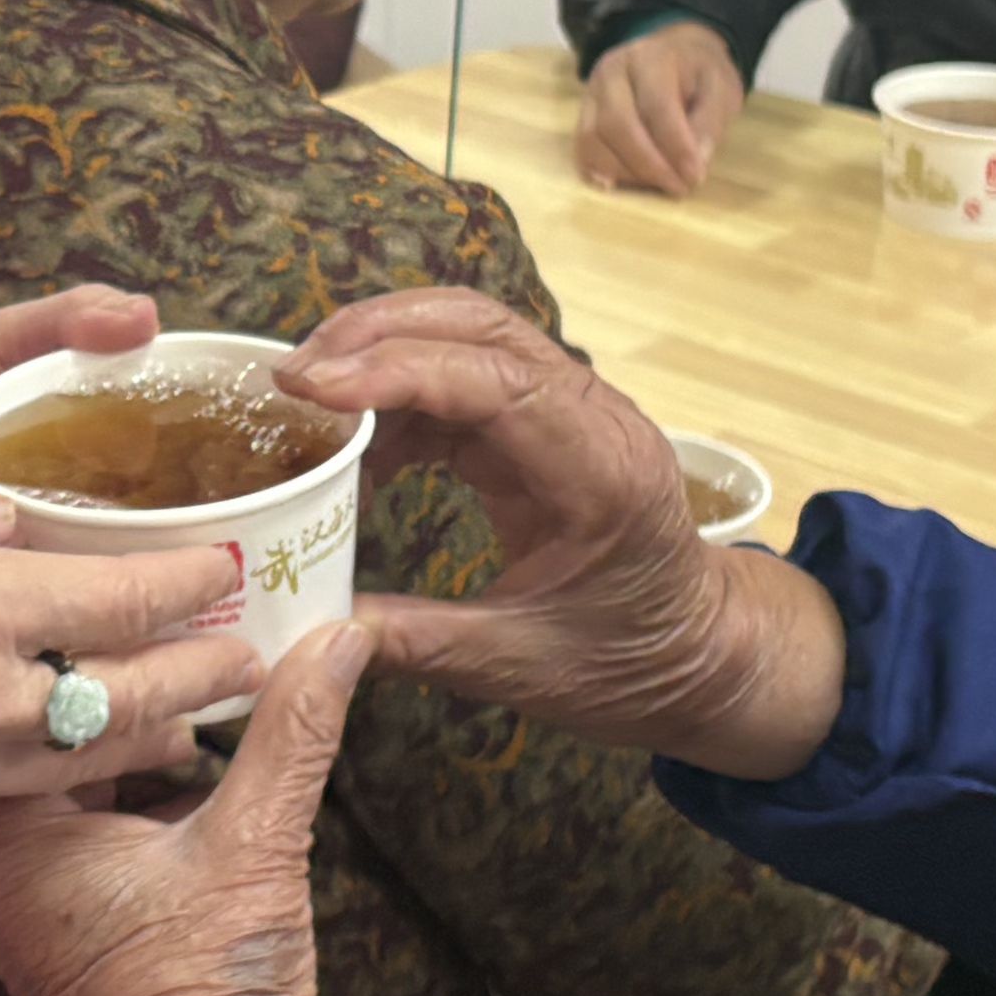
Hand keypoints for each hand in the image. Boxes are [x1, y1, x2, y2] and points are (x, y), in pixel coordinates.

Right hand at [0, 469, 257, 851]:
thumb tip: (3, 529)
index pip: (123, 594)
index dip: (189, 581)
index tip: (225, 567)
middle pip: (133, 692)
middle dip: (201, 674)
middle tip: (245, 660)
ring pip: (86, 757)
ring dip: (148, 737)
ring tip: (187, 724)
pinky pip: (10, 791)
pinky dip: (57, 775)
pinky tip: (67, 761)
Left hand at [0, 622, 369, 995]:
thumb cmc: (202, 991)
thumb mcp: (256, 845)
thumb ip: (293, 733)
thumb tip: (345, 635)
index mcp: (2, 824)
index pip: (38, 687)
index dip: (103, 623)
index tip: (149, 567)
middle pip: (41, 720)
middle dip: (111, 665)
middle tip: (172, 594)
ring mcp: (6, 885)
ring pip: (58, 763)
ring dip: (119, 718)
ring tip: (183, 646)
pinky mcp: (42, 910)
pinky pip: (69, 811)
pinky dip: (117, 773)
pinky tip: (179, 735)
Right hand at [267, 291, 846, 777]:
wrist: (704, 656)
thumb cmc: (633, 664)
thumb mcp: (522, 669)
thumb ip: (417, 644)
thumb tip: (314, 636)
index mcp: (603, 473)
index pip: (494, 382)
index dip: (396, 370)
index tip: (312, 386)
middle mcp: (593, 420)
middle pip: (477, 326)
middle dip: (376, 334)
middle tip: (291, 376)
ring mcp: (571, 414)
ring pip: (468, 337)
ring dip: (382, 350)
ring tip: (305, 397)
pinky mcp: (545, 427)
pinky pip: (464, 381)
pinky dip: (400, 396)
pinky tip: (352, 443)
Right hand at [573, 22, 745, 195]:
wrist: (677, 55)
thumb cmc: (699, 75)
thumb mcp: (722, 89)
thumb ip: (710, 123)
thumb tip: (693, 163)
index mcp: (651, 58)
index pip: (656, 105)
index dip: (675, 146)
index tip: (695, 176)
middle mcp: (612, 71)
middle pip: (616, 124)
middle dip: (648, 164)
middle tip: (678, 187)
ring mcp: (591, 92)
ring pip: (592, 139)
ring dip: (625, 171)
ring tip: (658, 184)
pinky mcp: (583, 113)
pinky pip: (582, 148)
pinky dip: (600, 170)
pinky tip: (621, 183)